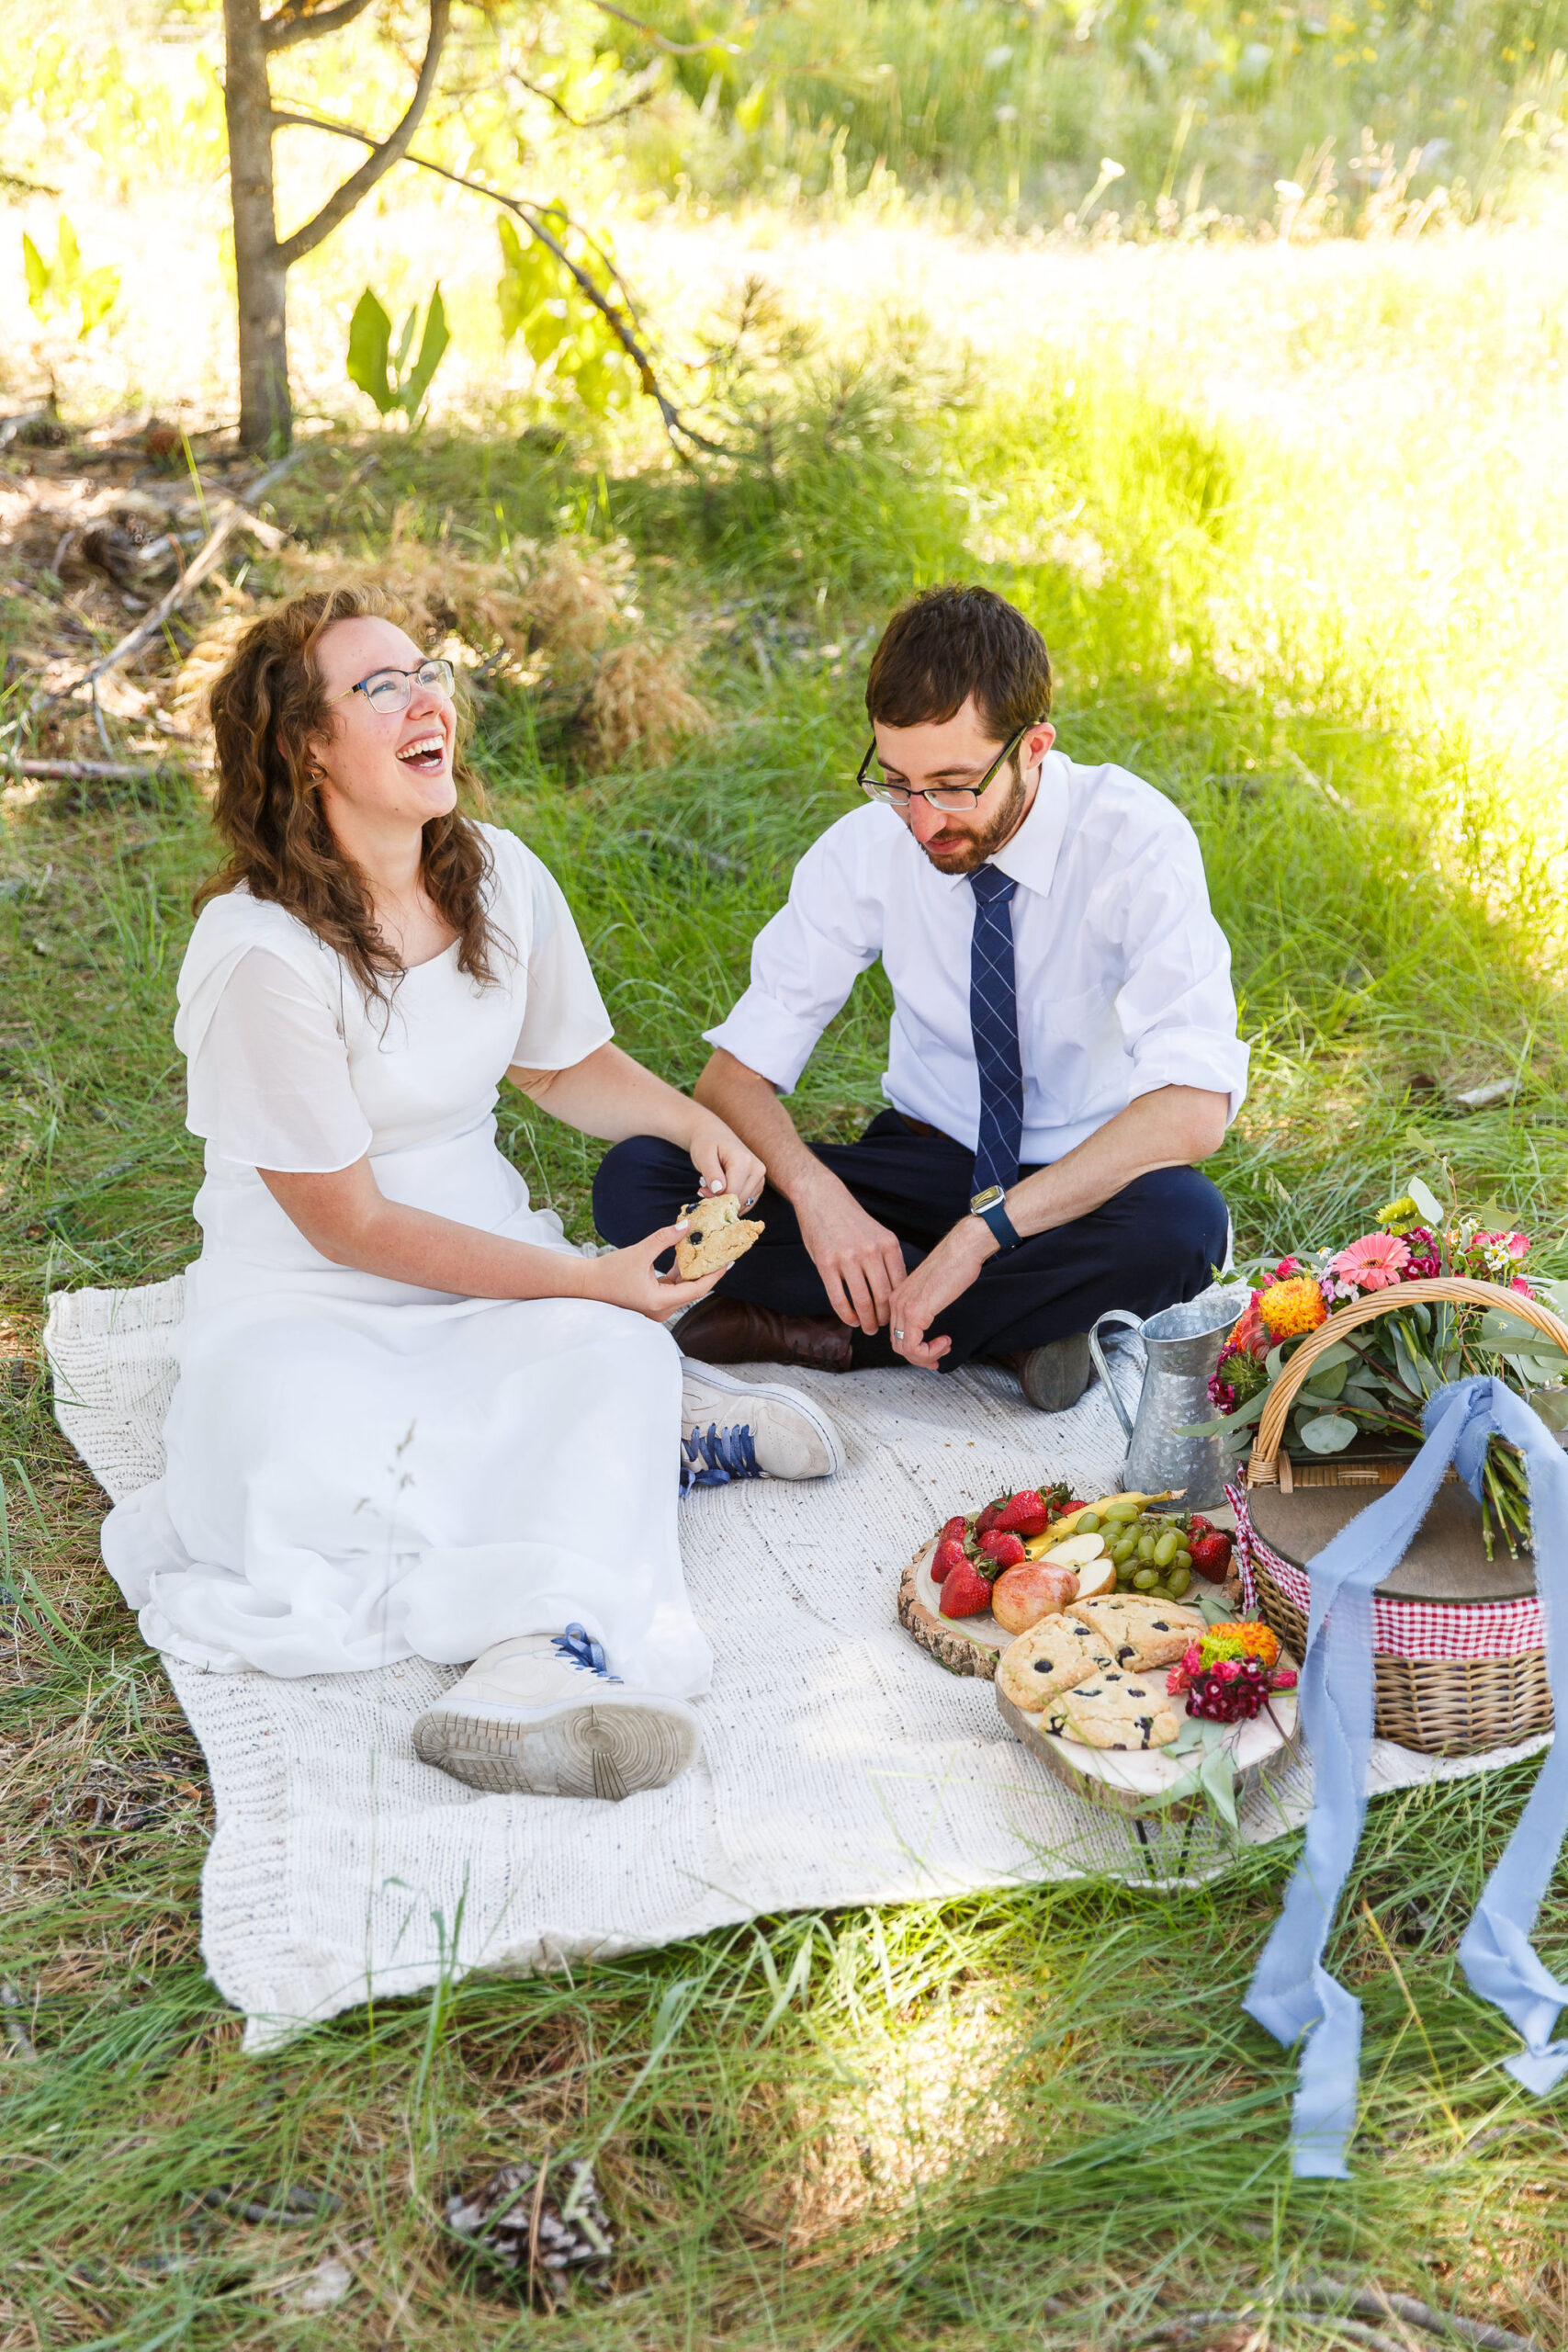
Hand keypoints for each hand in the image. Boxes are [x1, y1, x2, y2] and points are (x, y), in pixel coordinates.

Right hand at [580, 1222, 726, 1325]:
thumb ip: (664, 1238)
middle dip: (707, 1271)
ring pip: (683, 1289)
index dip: (714, 1275)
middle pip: (693, 1290)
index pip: (697, 1290)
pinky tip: (685, 1255)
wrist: (584, 1284)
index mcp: (659, 1302)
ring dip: (693, 1271)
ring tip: (708, 1252)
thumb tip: (686, 1226)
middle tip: (722, 1254)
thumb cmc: (607, 1272)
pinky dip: (679, 1273)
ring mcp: (656, 1308)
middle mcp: (661, 1310)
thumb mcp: (639, 1252)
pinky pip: (672, 1288)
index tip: (728, 1261)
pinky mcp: (651, 1301)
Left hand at [686, 1116, 766, 1212]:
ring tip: (713, 1188)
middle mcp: (757, 1169)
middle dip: (720, 1200)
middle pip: (739, 1199)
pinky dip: (733, 1202)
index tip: (701, 1191)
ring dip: (727, 1202)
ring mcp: (760, 1177)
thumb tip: (719, 1190)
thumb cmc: (707, 1144)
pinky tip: (722, 1191)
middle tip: (704, 1190)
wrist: (715, 1135)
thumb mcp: (703, 1155)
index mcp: (744, 1161)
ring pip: (743, 1203)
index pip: (732, 1191)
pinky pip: (747, 1202)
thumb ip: (711, 1172)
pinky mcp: (759, 1184)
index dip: (715, 1197)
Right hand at [795, 1171, 908, 1335]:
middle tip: (881, 1328)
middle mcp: (870, 1251)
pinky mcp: (826, 1263)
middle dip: (884, 1318)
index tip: (896, 1317)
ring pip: (862, 1300)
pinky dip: (846, 1314)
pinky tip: (850, 1319)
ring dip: (866, 1321)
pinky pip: (839, 1297)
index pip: (899, 1285)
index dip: (899, 1306)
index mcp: (888, 1244)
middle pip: (883, 1296)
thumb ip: (886, 1259)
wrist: (822, 1197)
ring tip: (867, 1328)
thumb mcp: (877, 1234)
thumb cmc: (851, 1220)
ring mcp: (847, 1257)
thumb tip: (896, 1292)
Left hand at [886, 1218, 994, 1368]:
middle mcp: (895, 1302)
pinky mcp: (916, 1311)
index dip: (915, 1349)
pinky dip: (929, 1352)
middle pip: (898, 1345)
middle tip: (940, 1355)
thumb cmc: (954, 1265)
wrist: (962, 1249)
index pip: (897, 1334)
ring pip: (904, 1349)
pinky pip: (914, 1347)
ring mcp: (904, 1307)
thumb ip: (924, 1307)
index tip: (935, 1351)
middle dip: (920, 1357)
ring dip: (926, 1356)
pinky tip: (944, 1342)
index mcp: (897, 1297)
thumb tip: (925, 1326)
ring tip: (944, 1346)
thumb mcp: (932, 1291)